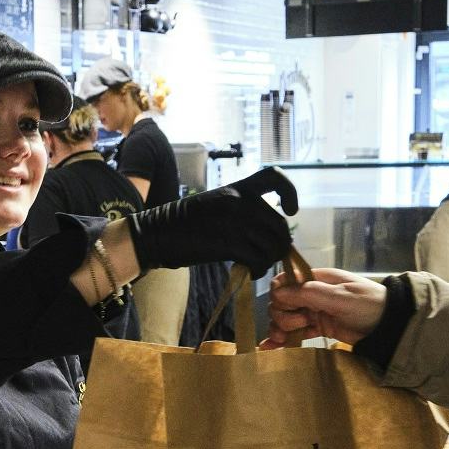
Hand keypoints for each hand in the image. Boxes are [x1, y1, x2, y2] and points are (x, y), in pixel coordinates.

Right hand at [128, 167, 298, 272]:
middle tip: (271, 256)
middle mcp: (240, 201)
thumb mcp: (216, 205)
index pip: (274, 176)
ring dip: (269, 260)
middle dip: (280, 244)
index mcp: (238, 188)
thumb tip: (269, 234)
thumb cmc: (186, 223)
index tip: (289, 210)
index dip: (289, 193)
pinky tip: (250, 272)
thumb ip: (242, 211)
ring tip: (258, 265)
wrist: (159, 233)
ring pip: (272, 245)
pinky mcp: (229, 243)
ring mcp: (236, 221)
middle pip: (279, 224)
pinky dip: (259, 269)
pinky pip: (259, 259)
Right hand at [263, 267, 388, 348]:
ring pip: (286, 318)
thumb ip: (309, 293)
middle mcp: (312, 293)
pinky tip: (269, 348)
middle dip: (283, 315)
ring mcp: (314, 311)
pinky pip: (296, 332)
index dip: (280, 295)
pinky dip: (283, 339)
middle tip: (301, 322)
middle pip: (281, 303)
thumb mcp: (339, 296)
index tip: (288, 306)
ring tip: (284, 340)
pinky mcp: (319, 328)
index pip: (285, 282)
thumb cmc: (368, 304)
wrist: (389, 325)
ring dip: (280, 328)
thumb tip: (277, 293)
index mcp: (316, 279)